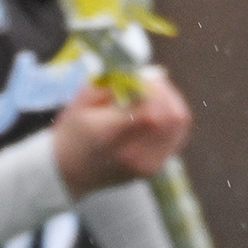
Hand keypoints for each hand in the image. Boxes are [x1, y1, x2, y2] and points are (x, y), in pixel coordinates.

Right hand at [50, 71, 190, 195]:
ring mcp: (146, 164)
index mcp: (109, 135)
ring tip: (155, 97)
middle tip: (153, 83)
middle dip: (166, 93)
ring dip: (172, 104)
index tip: (145, 77)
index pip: (150, 111)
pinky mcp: (155, 168)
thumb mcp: (81, 102)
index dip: (155, 89)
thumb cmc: (72, 133)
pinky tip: (158, 113)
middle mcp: (132, 154)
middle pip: (172, 117)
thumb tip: (146, 74)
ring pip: (179, 125)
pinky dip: (172, 120)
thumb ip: (113, 84)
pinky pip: (177, 136)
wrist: (68, 173)